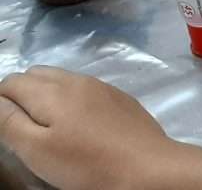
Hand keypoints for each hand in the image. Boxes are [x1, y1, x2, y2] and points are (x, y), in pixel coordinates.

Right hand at [0, 67, 177, 189]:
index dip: (1, 99)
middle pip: (37, 74)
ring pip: (63, 79)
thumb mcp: (36, 150)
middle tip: (22, 125)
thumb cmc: (87, 163)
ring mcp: (102, 87)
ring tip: (49, 125)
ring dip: (48, 93)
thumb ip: (10, 121)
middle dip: (22, 93)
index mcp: (52, 91)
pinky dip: (73, 98)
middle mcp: (77, 80)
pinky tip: (79, 124)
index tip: (4, 123)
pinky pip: (87, 88)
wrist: (147, 167)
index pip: (12, 82)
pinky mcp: (120, 97)